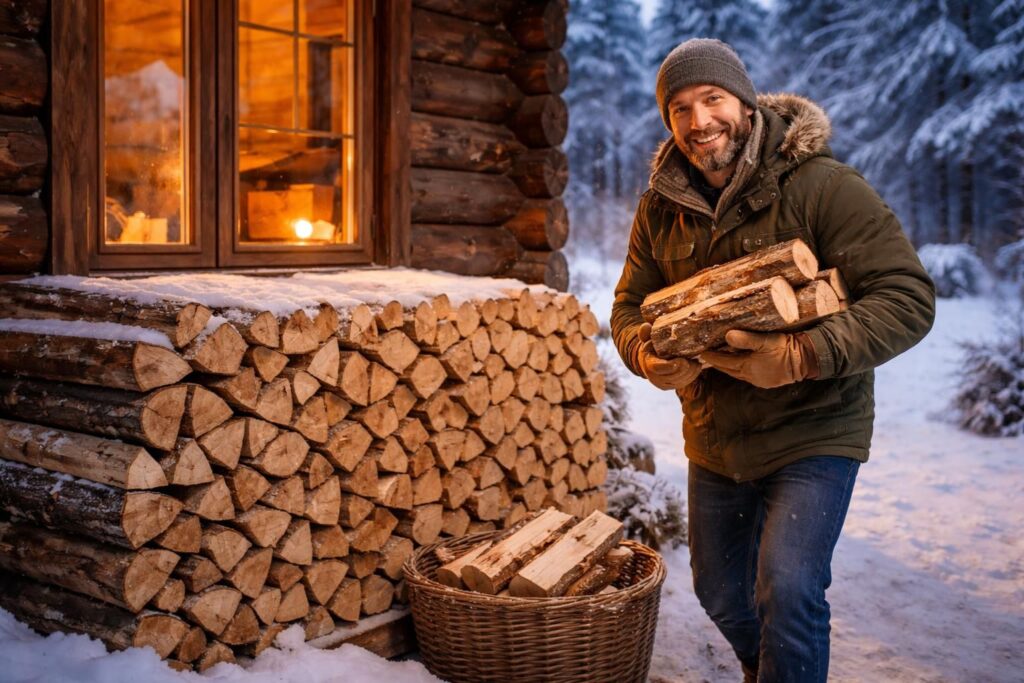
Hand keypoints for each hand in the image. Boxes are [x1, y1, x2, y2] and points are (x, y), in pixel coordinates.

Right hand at [637, 323, 700, 390]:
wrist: (650, 359)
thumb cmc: (651, 346)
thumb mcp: (647, 338)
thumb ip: (646, 332)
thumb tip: (646, 325)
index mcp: (648, 363)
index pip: (658, 367)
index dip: (670, 366)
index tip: (683, 360)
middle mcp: (654, 377)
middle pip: (673, 375)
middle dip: (686, 368)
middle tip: (695, 358)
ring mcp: (663, 383)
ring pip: (680, 380)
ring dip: (691, 371)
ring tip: (697, 361)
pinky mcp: (671, 386)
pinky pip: (684, 383)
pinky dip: (692, 375)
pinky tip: (696, 366)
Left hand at [699, 330, 815, 388]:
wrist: (805, 361)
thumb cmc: (786, 349)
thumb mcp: (765, 341)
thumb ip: (746, 339)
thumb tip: (727, 336)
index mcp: (747, 367)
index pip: (724, 362)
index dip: (712, 357)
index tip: (701, 353)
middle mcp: (750, 376)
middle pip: (728, 370)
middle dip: (717, 363)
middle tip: (707, 356)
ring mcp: (758, 380)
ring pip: (737, 373)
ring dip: (728, 367)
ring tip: (720, 359)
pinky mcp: (766, 381)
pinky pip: (747, 375)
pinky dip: (739, 369)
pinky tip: (740, 363)